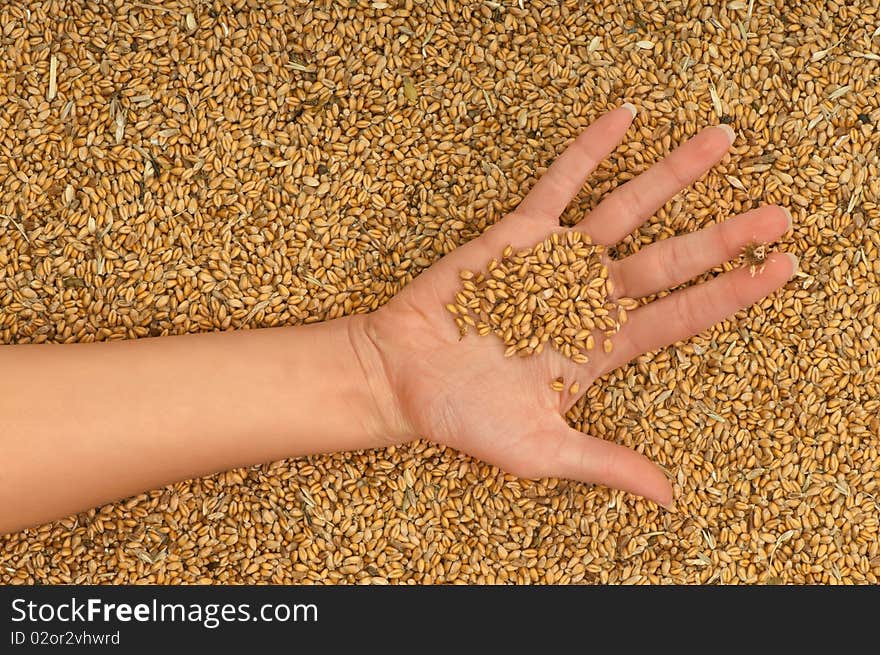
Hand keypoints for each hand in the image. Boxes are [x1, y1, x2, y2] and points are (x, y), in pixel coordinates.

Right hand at [361, 105, 795, 506]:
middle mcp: (590, 299)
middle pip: (670, 260)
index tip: (780, 271)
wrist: (402, 376)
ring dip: (673, 177)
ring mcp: (558, 262)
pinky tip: (626, 117)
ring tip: (721, 141)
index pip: (680, 317)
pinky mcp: (520, 233)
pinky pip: (562, 183)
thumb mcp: (539, 450)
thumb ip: (604, 463)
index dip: (731, 295)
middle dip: (724, 237)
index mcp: (601, 349)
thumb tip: (669, 497)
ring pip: (628, 211)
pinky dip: (591, 151)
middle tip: (777, 215)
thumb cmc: (465, 419)